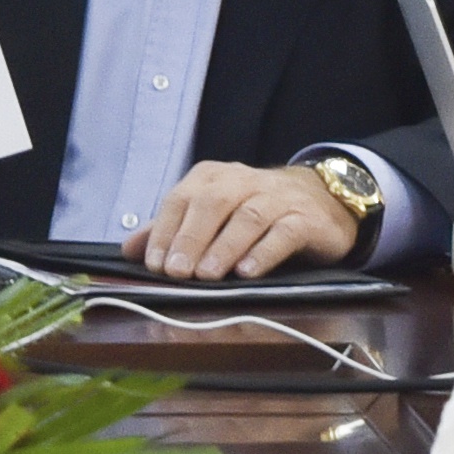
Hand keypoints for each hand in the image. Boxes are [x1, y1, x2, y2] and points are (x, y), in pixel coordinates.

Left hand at [122, 162, 359, 280]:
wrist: (322, 199)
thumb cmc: (257, 209)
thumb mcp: (214, 213)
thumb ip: (173, 228)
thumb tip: (131, 250)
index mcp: (213, 178)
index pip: (181, 199)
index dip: (164, 231)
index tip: (154, 264)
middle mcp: (243, 181)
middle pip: (212, 203)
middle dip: (190, 238)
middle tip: (176, 271)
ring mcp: (276, 198)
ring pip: (247, 217)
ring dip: (224, 247)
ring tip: (207, 275)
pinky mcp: (305, 218)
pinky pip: (284, 232)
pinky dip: (264, 252)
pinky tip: (248, 273)